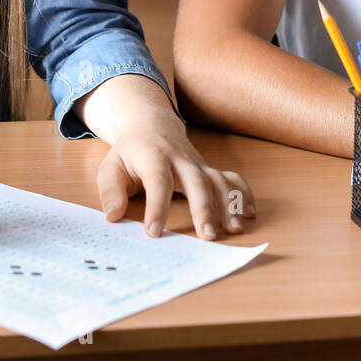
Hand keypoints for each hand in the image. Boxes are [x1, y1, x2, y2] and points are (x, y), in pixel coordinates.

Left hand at [96, 113, 255, 239]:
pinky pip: (231, 178)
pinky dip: (243, 194)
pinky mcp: (208, 169)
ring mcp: (198, 164)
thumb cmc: (130, 152)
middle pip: (197, 181)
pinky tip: (249, 213)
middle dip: (204, 208)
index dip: (156, 207)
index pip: (157, 181)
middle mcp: (180, 159)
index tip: (154, 232)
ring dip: (229, 204)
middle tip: (208, 236)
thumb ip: (111, 191)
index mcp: (153, 156)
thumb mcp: (111, 167)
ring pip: (218, 181)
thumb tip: (113, 216)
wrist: (152, 124)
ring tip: (234, 229)